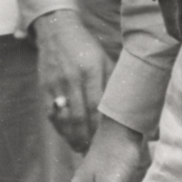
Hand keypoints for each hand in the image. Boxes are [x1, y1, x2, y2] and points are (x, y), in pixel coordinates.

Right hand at [35, 9, 112, 152]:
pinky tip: (66, 134)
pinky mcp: (44, 85)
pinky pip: (51, 112)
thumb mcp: (106, 62)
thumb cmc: (87, 49)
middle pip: (80, 116)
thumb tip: (137, 111)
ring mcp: (56, 82)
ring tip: (80, 147)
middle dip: (87, 137)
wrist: (56, 30)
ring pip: (64, 117)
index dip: (102, 128)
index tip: (108, 142)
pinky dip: (59, 126)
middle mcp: (73, 78)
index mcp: (92, 71)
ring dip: (71, 136)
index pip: (98, 107)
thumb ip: (116, 86)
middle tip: (93, 151)